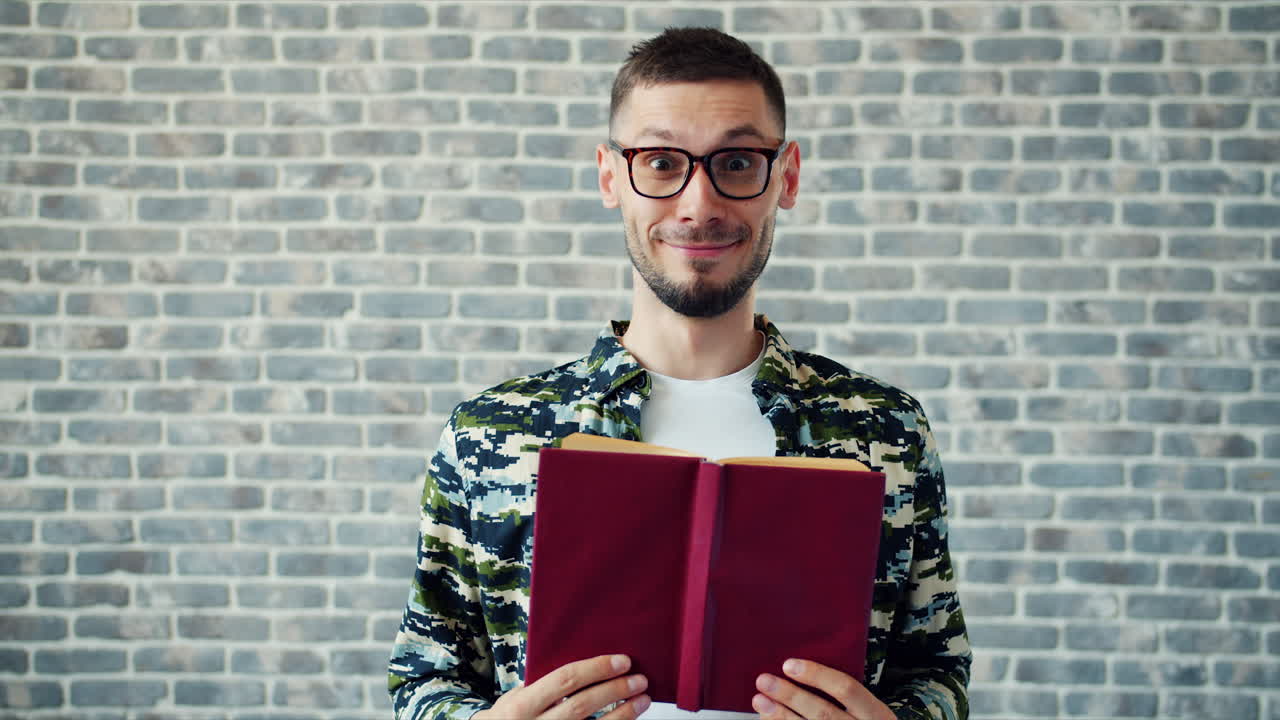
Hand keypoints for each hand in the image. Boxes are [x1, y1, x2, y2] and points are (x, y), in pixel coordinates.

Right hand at [474, 654, 649, 719]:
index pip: (565, 681)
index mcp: (523, 704)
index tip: (622, 661)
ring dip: (624, 713)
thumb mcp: (516, 696)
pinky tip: (629, 718)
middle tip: (639, 679)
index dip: (596, 669)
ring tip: (643, 699)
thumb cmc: (511, 716)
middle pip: (583, 705)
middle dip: (615, 690)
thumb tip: (588, 662)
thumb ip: (545, 682)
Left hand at [752, 659, 893, 719]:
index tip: (789, 665)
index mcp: (876, 714)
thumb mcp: (867, 710)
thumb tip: (798, 670)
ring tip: (760, 701)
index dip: (817, 675)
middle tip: (764, 680)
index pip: (846, 688)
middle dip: (790, 695)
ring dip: (780, 716)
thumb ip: (843, 693)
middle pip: (822, 712)